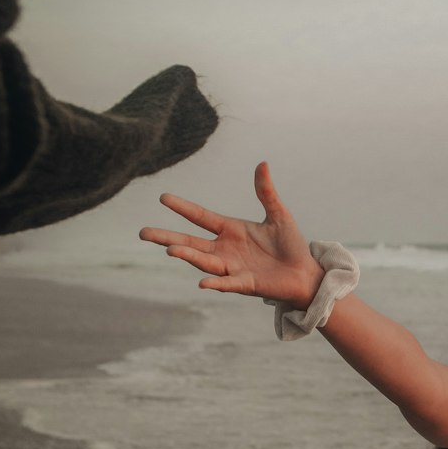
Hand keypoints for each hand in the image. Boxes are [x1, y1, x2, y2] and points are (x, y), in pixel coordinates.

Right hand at [138, 162, 320, 307]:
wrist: (305, 273)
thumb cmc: (291, 245)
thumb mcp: (278, 215)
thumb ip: (266, 193)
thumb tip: (262, 164)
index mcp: (231, 230)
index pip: (201, 217)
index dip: (183, 208)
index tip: (163, 197)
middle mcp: (226, 249)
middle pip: (191, 242)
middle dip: (167, 237)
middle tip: (142, 232)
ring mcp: (233, 268)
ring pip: (205, 261)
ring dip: (188, 256)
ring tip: (169, 249)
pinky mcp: (246, 284)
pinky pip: (228, 284)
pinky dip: (217, 284)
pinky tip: (203, 283)